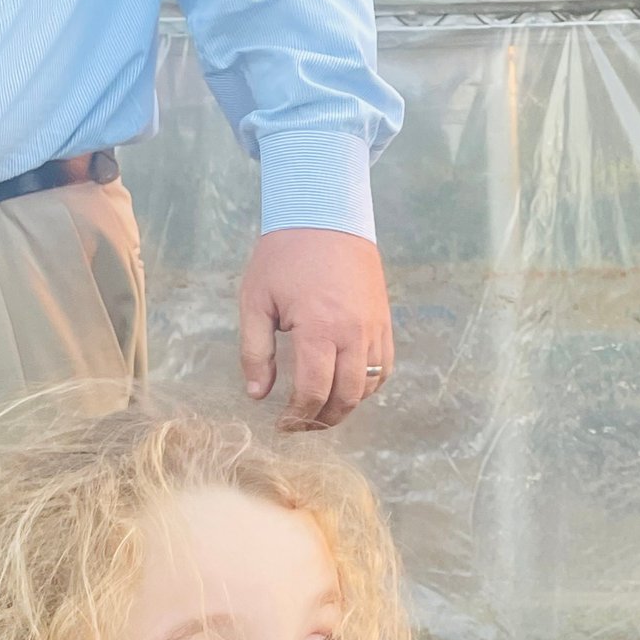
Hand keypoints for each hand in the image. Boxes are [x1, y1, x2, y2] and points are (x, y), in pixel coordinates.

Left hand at [239, 229, 392, 431]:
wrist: (325, 213)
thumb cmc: (284, 254)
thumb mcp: (256, 300)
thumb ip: (255, 351)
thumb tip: (258, 394)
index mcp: (319, 329)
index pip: (314, 392)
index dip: (298, 417)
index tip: (283, 425)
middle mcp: (353, 333)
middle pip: (346, 398)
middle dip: (322, 419)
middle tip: (301, 424)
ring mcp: (374, 328)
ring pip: (368, 387)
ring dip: (346, 406)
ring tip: (322, 409)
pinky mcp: (384, 321)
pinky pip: (384, 368)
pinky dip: (368, 386)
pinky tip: (347, 386)